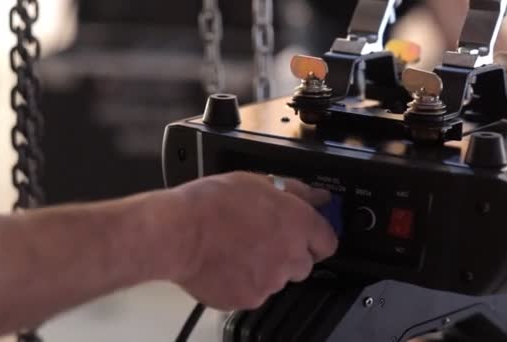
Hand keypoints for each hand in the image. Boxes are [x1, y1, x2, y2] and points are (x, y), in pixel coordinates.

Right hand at [150, 172, 336, 309]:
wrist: (179, 233)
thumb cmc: (212, 203)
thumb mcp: (258, 181)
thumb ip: (296, 191)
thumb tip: (317, 196)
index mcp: (298, 224)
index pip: (328, 241)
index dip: (315, 237)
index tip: (306, 234)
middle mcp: (290, 256)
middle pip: (304, 264)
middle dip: (288, 254)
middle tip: (262, 239)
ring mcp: (270, 281)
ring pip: (277, 279)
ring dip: (265, 268)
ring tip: (237, 249)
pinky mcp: (249, 299)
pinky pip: (253, 293)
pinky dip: (244, 282)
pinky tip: (227, 263)